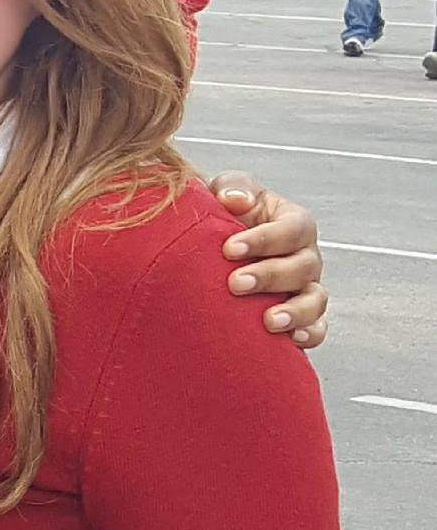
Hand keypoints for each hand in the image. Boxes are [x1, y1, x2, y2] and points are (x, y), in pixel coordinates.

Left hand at [210, 176, 329, 347]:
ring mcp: (305, 288)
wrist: (213, 255)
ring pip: (315, 300)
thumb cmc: (225, 218)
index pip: (292, 229)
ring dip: (294, 311)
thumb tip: (235, 201)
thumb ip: (233, 188)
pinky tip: (292, 341)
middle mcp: (305, 257)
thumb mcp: (228, 193)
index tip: (229, 249)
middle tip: (235, 284)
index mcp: (293, 224)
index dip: (264, 239)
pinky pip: (317, 328)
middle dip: (270, 276)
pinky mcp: (301, 317)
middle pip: (303, 266)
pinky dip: (310, 334)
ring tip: (268, 321)